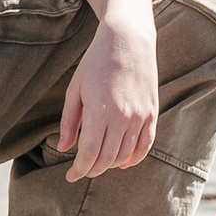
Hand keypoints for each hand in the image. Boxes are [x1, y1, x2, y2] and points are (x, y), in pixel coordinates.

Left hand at [59, 17, 158, 179]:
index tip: (70, 176)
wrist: (128, 39)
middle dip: (92, 169)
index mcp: (99, 111)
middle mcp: (122, 117)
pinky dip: (134, 158)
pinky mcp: (151, 112)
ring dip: (110, 164)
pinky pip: (145, 144)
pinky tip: (123, 162)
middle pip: (106, 158)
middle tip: (82, 170)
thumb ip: (69, 121)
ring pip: (125, 155)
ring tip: (99, 164)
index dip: (79, 169)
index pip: (89, 154)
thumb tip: (64, 148)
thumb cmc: (96, 61)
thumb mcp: (75, 88)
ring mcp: (140, 115)